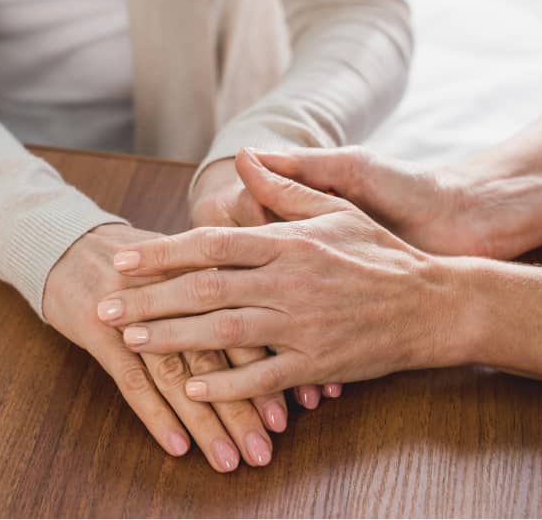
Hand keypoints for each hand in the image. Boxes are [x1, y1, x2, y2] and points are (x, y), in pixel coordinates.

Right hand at [43, 223, 273, 470]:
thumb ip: (222, 295)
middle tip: (264, 451)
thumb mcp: (180, 265)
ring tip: (227, 460)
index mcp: (198, 274)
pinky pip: (131, 380)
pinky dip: (156, 415)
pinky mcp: (98, 331)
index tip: (288, 415)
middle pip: (215, 358)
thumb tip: (273, 337)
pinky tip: (177, 446)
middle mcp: (171, 294)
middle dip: (243, 408)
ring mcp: (134, 315)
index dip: (267, 372)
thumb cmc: (133, 264)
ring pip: (177, 375)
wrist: (63, 243)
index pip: (244, 328)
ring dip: (204, 422)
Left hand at [99, 150, 473, 400]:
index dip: (161, 252)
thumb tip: (247, 156)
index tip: (122, 259)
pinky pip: (262, 377)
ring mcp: (302, 325)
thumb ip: (285, 188)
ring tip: (131, 343)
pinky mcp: (317, 363)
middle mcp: (289, 282)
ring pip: (223, 332)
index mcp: (289, 242)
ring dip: (172, 338)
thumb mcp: (337, 210)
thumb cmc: (382, 252)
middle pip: (204, 290)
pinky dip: (225, 384)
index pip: (211, 244)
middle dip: (148, 299)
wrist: (435, 303)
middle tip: (106, 308)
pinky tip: (192, 386)